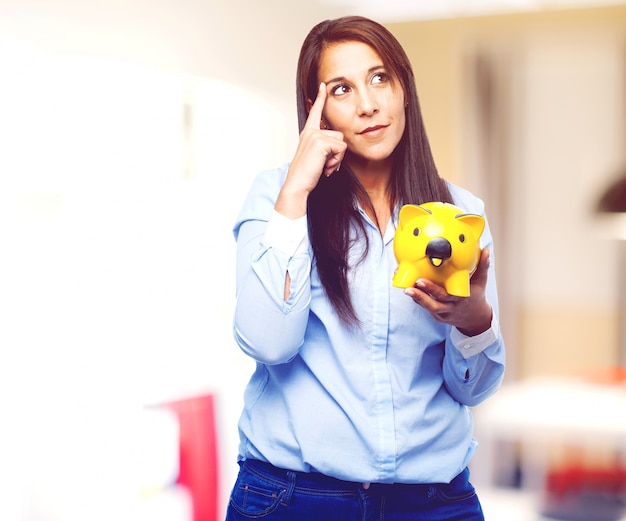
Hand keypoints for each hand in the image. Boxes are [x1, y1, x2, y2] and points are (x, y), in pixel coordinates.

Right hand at [275, 82, 346, 217]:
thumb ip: (325, 148)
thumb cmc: (307, 175)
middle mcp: (310, 132)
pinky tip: (325, 168)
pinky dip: (337, 161)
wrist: (297, 184)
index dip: (320, 99)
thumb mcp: (316, 157)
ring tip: (325, 167)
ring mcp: (315, 136)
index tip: (323, 86)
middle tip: (326, 165)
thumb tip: (339, 145)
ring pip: (341, 142)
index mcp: (308, 134)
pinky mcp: (320, 142)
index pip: (315, 113)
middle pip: (339, 134)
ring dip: (338, 158)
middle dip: (338, 153)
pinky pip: (341, 149)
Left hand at [403, 248, 492, 336]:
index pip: (446, 295)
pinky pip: (425, 306)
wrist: (475, 319)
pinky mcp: (436, 316)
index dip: (432, 289)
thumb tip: (486, 250)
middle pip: (433, 304)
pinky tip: (408, 287)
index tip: (421, 280)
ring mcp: (443, 314)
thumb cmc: (476, 296)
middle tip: (409, 285)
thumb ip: (482, 266)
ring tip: (405, 287)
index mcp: (461, 299)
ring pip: (427, 307)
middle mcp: (450, 308)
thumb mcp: (481, 282)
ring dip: (415, 297)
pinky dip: (416, 297)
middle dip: (420, 295)